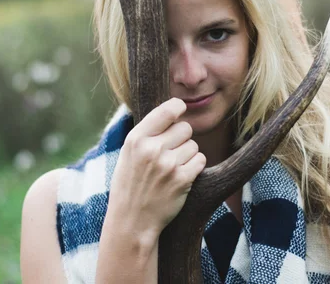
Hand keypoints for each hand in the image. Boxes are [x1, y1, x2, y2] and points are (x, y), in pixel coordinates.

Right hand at [106, 98, 206, 238]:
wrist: (132, 221)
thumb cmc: (130, 184)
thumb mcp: (128, 154)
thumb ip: (147, 133)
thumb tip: (172, 109)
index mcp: (136, 139)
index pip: (167, 110)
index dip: (178, 108)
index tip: (180, 110)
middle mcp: (151, 149)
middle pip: (185, 128)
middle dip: (182, 138)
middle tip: (171, 152)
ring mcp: (167, 165)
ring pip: (194, 145)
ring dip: (188, 155)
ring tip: (172, 168)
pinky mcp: (182, 180)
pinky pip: (200, 160)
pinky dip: (195, 167)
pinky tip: (181, 176)